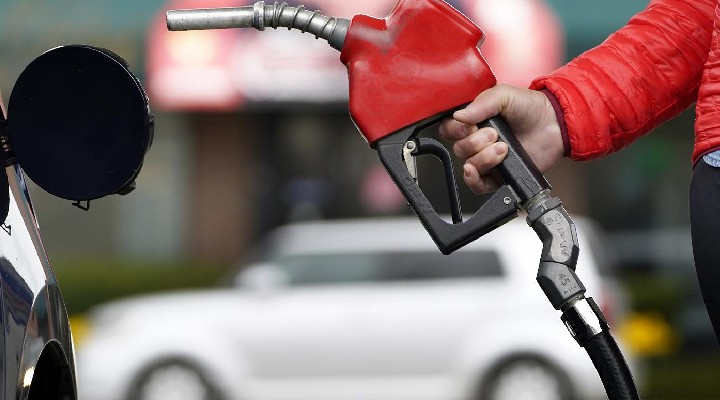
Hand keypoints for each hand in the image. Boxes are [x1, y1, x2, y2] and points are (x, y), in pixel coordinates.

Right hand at [439, 84, 564, 192]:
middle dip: (475, 142)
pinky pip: (477, 185)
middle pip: (458, 149)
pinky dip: (475, 179)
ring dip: (484, 158)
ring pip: (468, 166)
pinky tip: (485, 169)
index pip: (449, 129)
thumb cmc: (531, 107)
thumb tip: (459, 116)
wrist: (555, 124)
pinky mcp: (497, 176)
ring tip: (503, 148)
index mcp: (473, 121)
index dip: (455, 130)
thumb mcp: (504, 95)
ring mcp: (486, 159)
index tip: (469, 126)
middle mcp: (477, 141)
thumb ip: (481, 103)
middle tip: (495, 134)